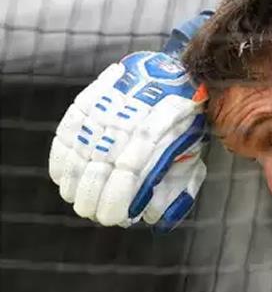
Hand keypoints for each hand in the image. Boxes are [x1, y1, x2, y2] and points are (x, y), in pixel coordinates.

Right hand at [48, 12, 210, 231]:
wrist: (178, 75)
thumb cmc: (184, 124)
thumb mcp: (191, 154)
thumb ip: (175, 184)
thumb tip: (152, 214)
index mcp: (160, 132)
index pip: (130, 169)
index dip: (117, 197)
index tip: (112, 217)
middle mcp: (130, 118)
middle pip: (100, 163)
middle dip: (92, 195)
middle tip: (91, 212)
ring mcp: (110, 107)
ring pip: (79, 147)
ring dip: (73, 179)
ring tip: (76, 197)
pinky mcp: (94, 101)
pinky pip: (67, 128)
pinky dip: (60, 154)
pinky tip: (60, 176)